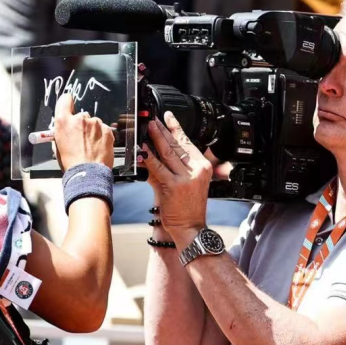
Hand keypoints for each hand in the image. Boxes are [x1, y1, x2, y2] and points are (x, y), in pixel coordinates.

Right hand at [52, 93, 114, 170]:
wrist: (88, 174)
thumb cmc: (72, 164)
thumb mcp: (58, 147)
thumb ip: (61, 134)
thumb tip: (63, 131)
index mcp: (63, 122)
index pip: (65, 100)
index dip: (67, 103)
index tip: (69, 106)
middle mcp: (80, 119)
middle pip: (81, 115)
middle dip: (81, 125)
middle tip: (80, 139)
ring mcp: (95, 124)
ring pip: (94, 123)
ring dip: (92, 132)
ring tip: (90, 147)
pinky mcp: (107, 130)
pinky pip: (104, 130)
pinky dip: (102, 137)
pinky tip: (97, 148)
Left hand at [140, 112, 212, 237]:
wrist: (190, 227)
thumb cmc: (187, 208)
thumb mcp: (185, 183)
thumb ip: (170, 168)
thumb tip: (153, 154)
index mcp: (202, 167)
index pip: (188, 143)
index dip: (176, 128)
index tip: (168, 117)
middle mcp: (196, 170)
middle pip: (177, 145)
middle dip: (163, 130)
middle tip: (153, 119)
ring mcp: (186, 178)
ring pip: (168, 153)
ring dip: (156, 138)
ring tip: (147, 128)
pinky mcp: (174, 186)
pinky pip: (158, 168)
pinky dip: (149, 158)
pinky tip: (142, 151)